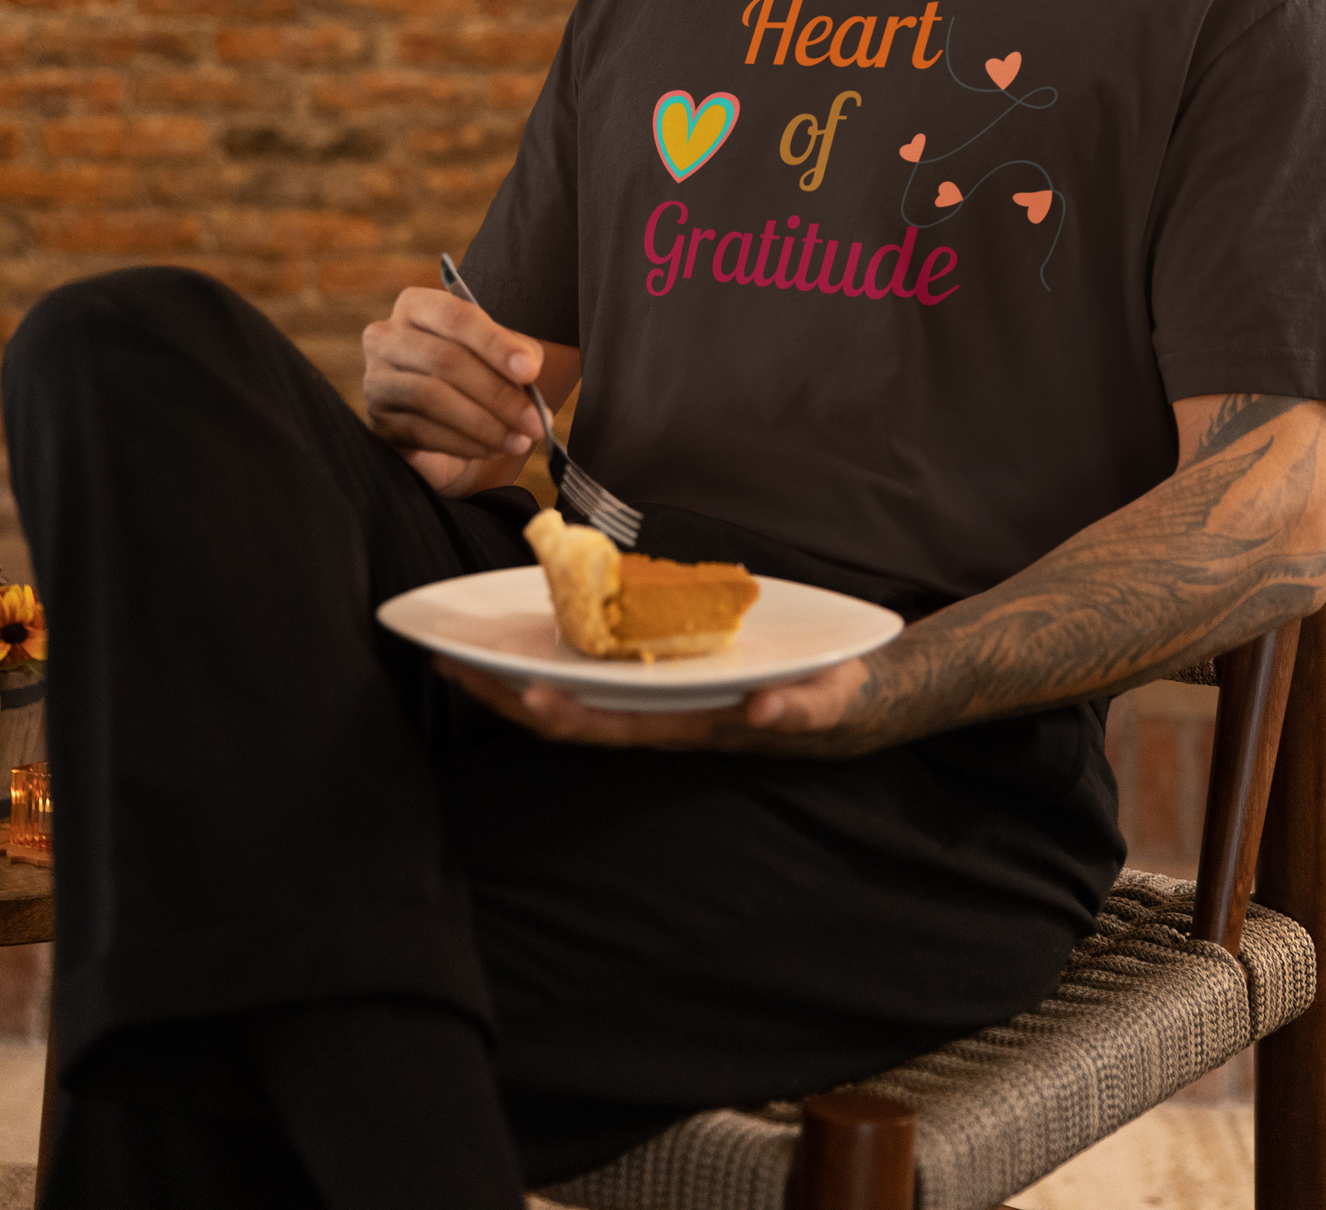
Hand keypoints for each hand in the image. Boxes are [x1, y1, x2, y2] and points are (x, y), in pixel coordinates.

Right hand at [362, 286, 548, 494]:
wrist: (442, 425)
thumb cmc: (473, 377)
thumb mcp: (497, 356)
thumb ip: (514, 353)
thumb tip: (528, 367)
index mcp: (418, 306)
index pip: (456, 316)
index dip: (495, 343)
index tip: (530, 370)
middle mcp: (386, 337)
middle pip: (445, 359)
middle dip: (498, 393)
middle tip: (535, 420)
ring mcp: (376, 380)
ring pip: (431, 397)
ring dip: (484, 423)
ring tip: (518, 440)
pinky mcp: (377, 422)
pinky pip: (422, 432)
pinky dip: (464, 443)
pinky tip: (492, 449)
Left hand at [432, 653, 872, 753]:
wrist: (842, 698)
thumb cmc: (829, 698)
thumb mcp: (824, 702)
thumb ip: (797, 709)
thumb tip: (765, 712)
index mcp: (691, 726)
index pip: (615, 729)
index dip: (568, 719)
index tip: (526, 696)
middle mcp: (659, 719)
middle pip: (567, 717)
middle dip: (505, 696)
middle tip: (445, 662)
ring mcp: (651, 699)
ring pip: (566, 695)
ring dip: (508, 679)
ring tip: (454, 650)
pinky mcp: (653, 677)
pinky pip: (585, 673)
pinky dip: (544, 657)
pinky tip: (512, 634)